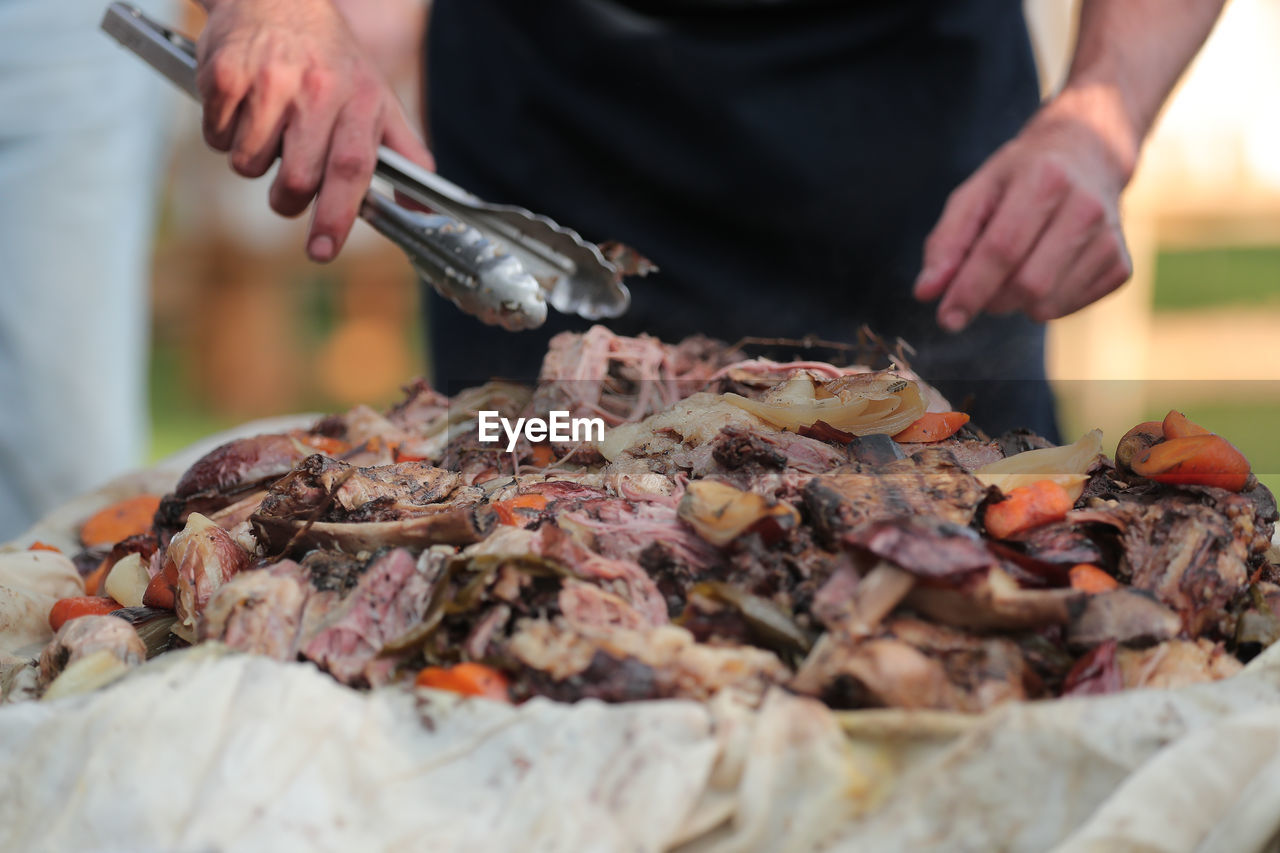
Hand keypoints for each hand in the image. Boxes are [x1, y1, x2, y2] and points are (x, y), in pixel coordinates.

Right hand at [196, 0, 433, 260]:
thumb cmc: (332, 58)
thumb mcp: (378, 97)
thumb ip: (404, 154)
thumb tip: (423, 210)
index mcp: (359, 101)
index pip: (351, 167)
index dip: (338, 215)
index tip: (324, 249)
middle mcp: (316, 90)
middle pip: (296, 178)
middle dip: (287, 200)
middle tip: (287, 192)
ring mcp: (268, 81)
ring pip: (248, 163)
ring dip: (252, 160)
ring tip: (268, 128)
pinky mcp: (225, 76)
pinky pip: (217, 136)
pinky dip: (224, 134)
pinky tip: (243, 106)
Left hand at [913, 91, 1135, 329]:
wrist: (1088, 156)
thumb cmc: (1019, 179)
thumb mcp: (975, 194)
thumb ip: (946, 243)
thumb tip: (926, 292)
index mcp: (1045, 180)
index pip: (1002, 250)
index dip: (969, 289)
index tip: (946, 318)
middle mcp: (1086, 208)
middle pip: (1027, 284)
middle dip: (990, 298)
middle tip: (978, 284)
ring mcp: (1109, 239)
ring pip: (1046, 304)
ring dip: (1014, 302)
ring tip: (1013, 268)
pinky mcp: (1120, 267)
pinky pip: (1065, 309)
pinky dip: (1041, 303)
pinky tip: (1043, 269)